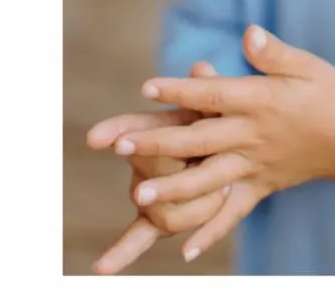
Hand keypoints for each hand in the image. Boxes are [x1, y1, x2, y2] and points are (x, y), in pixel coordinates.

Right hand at [86, 61, 227, 273]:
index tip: (95, 138)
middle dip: (176, 173)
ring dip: (194, 208)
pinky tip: (102, 267)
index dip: (116, 130)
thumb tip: (202, 68)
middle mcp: (147, 160)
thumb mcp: (225, 100)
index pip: (134, 127)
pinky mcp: (159, 217)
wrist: (240, 145)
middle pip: (149, 171)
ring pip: (161, 208)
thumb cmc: (227, 117)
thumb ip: (213, 88)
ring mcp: (149, 191)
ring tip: (221, 196)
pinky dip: (121, 252)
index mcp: (163, 128)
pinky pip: (139, 236)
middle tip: (210, 171)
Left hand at [115, 25, 334, 260]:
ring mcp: (255, 165)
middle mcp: (253, 135)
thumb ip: (275, 53)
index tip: (147, 87)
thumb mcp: (308, 65)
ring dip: (173, 189)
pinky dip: (210, 230)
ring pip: (209, 180)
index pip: (214, 95)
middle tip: (120, 146)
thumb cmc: (330, 94)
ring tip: (138, 200)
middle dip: (160, 143)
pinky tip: (184, 249)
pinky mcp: (261, 187)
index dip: (181, 90)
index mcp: (260, 100)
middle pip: (200, 139)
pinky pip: (234, 212)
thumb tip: (249, 33)